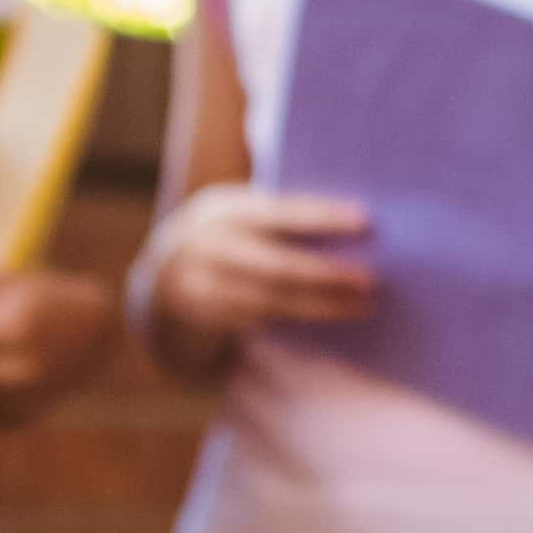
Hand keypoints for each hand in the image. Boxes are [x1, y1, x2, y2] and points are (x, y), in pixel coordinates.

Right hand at [142, 185, 376, 347]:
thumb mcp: (239, 221)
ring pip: (270, 300)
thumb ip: (279, 220)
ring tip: (360, 307)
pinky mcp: (201, 320)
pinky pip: (256, 323)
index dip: (322, 215)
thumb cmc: (227, 243)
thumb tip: (356, 228)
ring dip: (320, 306)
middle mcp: (205, 244)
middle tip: (370, 281)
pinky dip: (294, 324)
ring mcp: (197, 285)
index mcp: (222, 208)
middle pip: (277, 263)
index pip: (279, 210)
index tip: (365, 220)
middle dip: (327, 273)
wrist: (162, 283)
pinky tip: (327, 324)